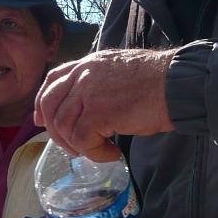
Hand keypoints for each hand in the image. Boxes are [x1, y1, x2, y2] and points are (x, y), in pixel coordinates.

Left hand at [35, 49, 174, 160]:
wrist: (177, 84)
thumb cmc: (158, 83)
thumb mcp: (120, 73)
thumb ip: (99, 82)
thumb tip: (87, 108)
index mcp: (89, 63)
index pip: (54, 78)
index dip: (42, 101)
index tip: (40, 120)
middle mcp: (84, 74)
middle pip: (50, 103)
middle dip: (54, 130)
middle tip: (71, 147)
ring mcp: (89, 92)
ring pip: (63, 126)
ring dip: (78, 146)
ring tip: (99, 150)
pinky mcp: (98, 112)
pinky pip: (82, 140)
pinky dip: (95, 153)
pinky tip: (112, 153)